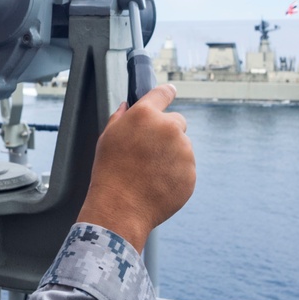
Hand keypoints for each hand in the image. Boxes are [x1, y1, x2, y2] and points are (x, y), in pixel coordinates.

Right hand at [77, 84, 195, 251]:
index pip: (163, 93)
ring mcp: (183, 151)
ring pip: (182, 147)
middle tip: (148, 152)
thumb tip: (126, 106)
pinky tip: (158, 183)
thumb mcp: (107, 138)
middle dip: (166, 132)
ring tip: (150, 172)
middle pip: (177, 122)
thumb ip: (120, 117)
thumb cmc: (109, 171)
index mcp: (145, 115)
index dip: (167, 93)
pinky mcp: (191, 172)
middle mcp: (168, 128)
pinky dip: (176, 173)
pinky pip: (186, 168)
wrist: (120, 207)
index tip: (171, 92)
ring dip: (171, 154)